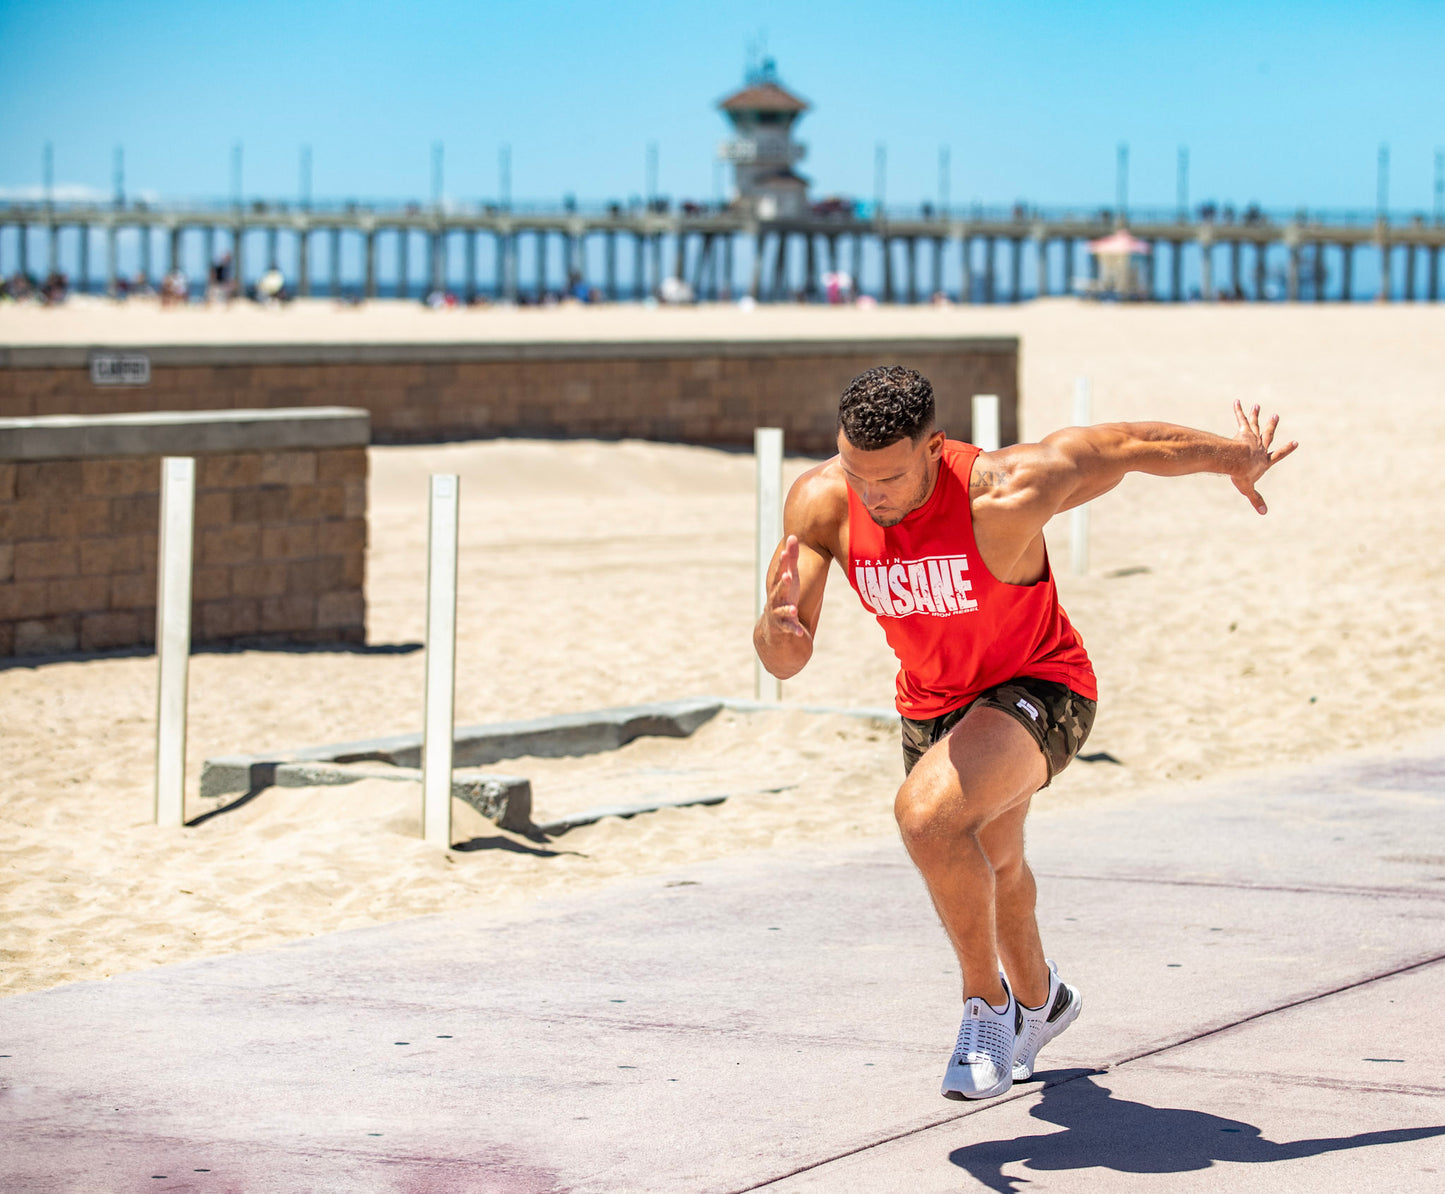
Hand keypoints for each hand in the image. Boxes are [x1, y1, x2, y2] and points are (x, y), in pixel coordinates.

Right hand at [766, 535, 810, 640]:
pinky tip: (800, 632)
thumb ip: (791, 558)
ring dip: (787, 609)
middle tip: (788, 576)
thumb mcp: (791, 577)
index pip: (780, 572)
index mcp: (780, 584)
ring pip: (782, 610)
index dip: (783, 562)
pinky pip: (789, 628)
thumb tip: (793, 535)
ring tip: (793, 608)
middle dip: (783, 583)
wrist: (774, 626)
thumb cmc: (786, 594)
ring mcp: (778, 612)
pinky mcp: (784, 626)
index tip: (785, 552)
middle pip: (779, 589)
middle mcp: (776, 598)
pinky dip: (794, 629)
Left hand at [1230, 400, 1297, 514]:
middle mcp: (1260, 447)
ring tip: (1257, 406)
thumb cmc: (1243, 475)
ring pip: (1255, 425)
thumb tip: (1264, 513)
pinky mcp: (1242, 433)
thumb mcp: (1249, 489)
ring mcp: (1252, 439)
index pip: (1278, 455)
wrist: (1236, 461)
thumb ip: (1255, 499)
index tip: (1295, 442)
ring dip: (1256, 416)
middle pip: (1268, 435)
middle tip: (1275, 416)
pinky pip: (1240, 420)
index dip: (1286, 449)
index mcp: (1264, 460)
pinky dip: (1238, 411)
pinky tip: (1237, 401)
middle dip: (1272, 426)